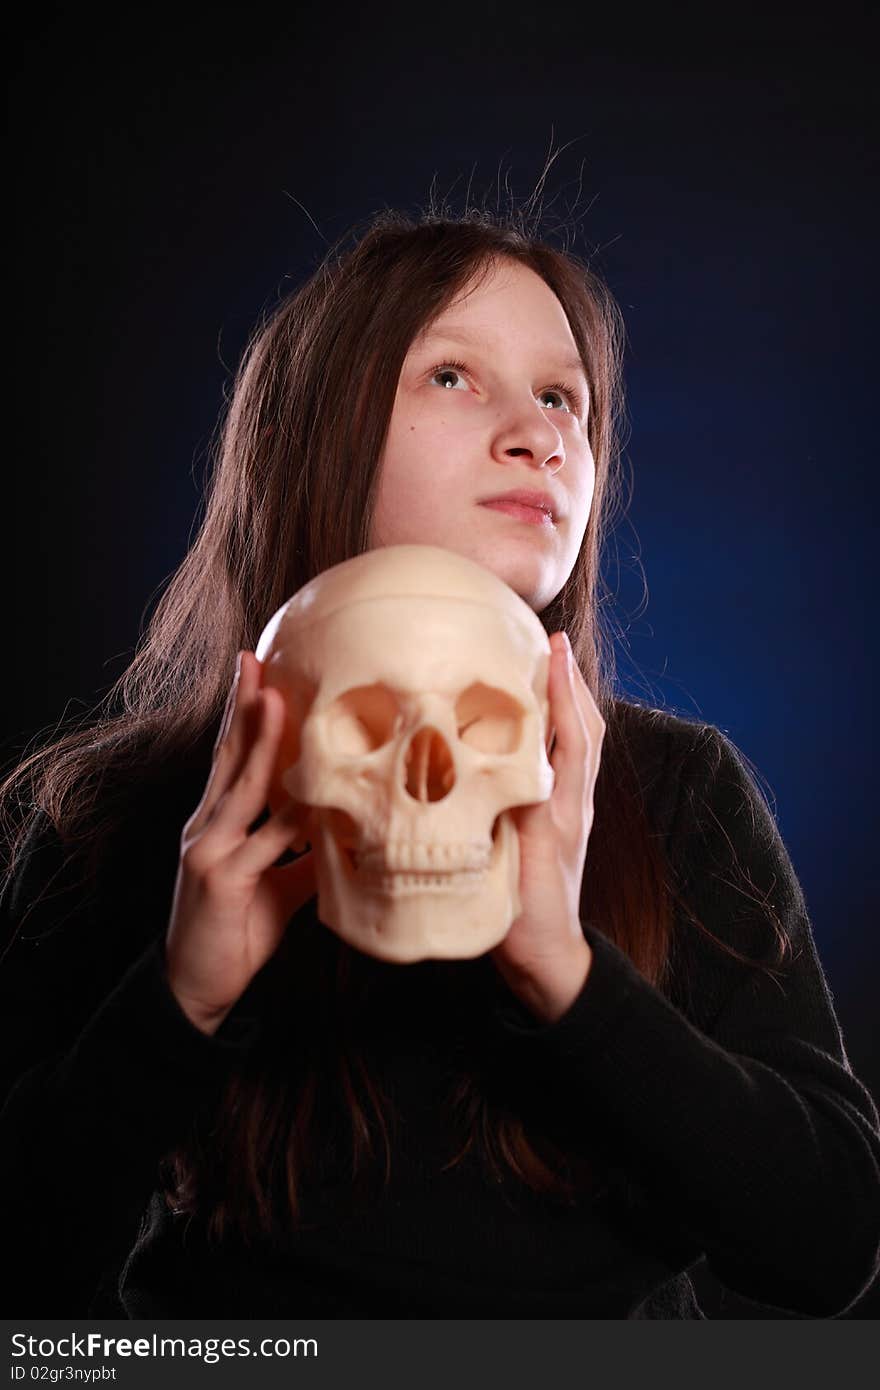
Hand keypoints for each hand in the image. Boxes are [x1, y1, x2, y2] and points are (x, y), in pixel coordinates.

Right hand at [165, 651, 316, 1033]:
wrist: (196, 989)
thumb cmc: (236, 934)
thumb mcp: (279, 887)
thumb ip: (305, 855)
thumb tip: (345, 830)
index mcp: (215, 823)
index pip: (229, 757)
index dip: (242, 716)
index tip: (259, 675)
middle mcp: (206, 827)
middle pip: (227, 755)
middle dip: (242, 706)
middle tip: (254, 660)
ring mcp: (209, 850)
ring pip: (241, 787)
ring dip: (259, 742)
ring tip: (274, 700)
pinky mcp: (220, 878)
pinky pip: (263, 841)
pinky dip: (287, 817)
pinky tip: (308, 793)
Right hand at [489, 631, 604, 1022]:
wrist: (545, 960)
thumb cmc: (527, 915)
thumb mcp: (517, 861)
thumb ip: (516, 812)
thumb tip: (505, 761)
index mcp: (563, 807)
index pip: (573, 734)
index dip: (563, 688)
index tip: (553, 645)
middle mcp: (573, 803)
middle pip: (585, 731)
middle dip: (571, 684)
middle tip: (550, 641)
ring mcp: (569, 814)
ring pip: (578, 745)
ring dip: (567, 703)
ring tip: (546, 668)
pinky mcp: (558, 824)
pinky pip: (565, 764)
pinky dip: (557, 731)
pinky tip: (534, 724)